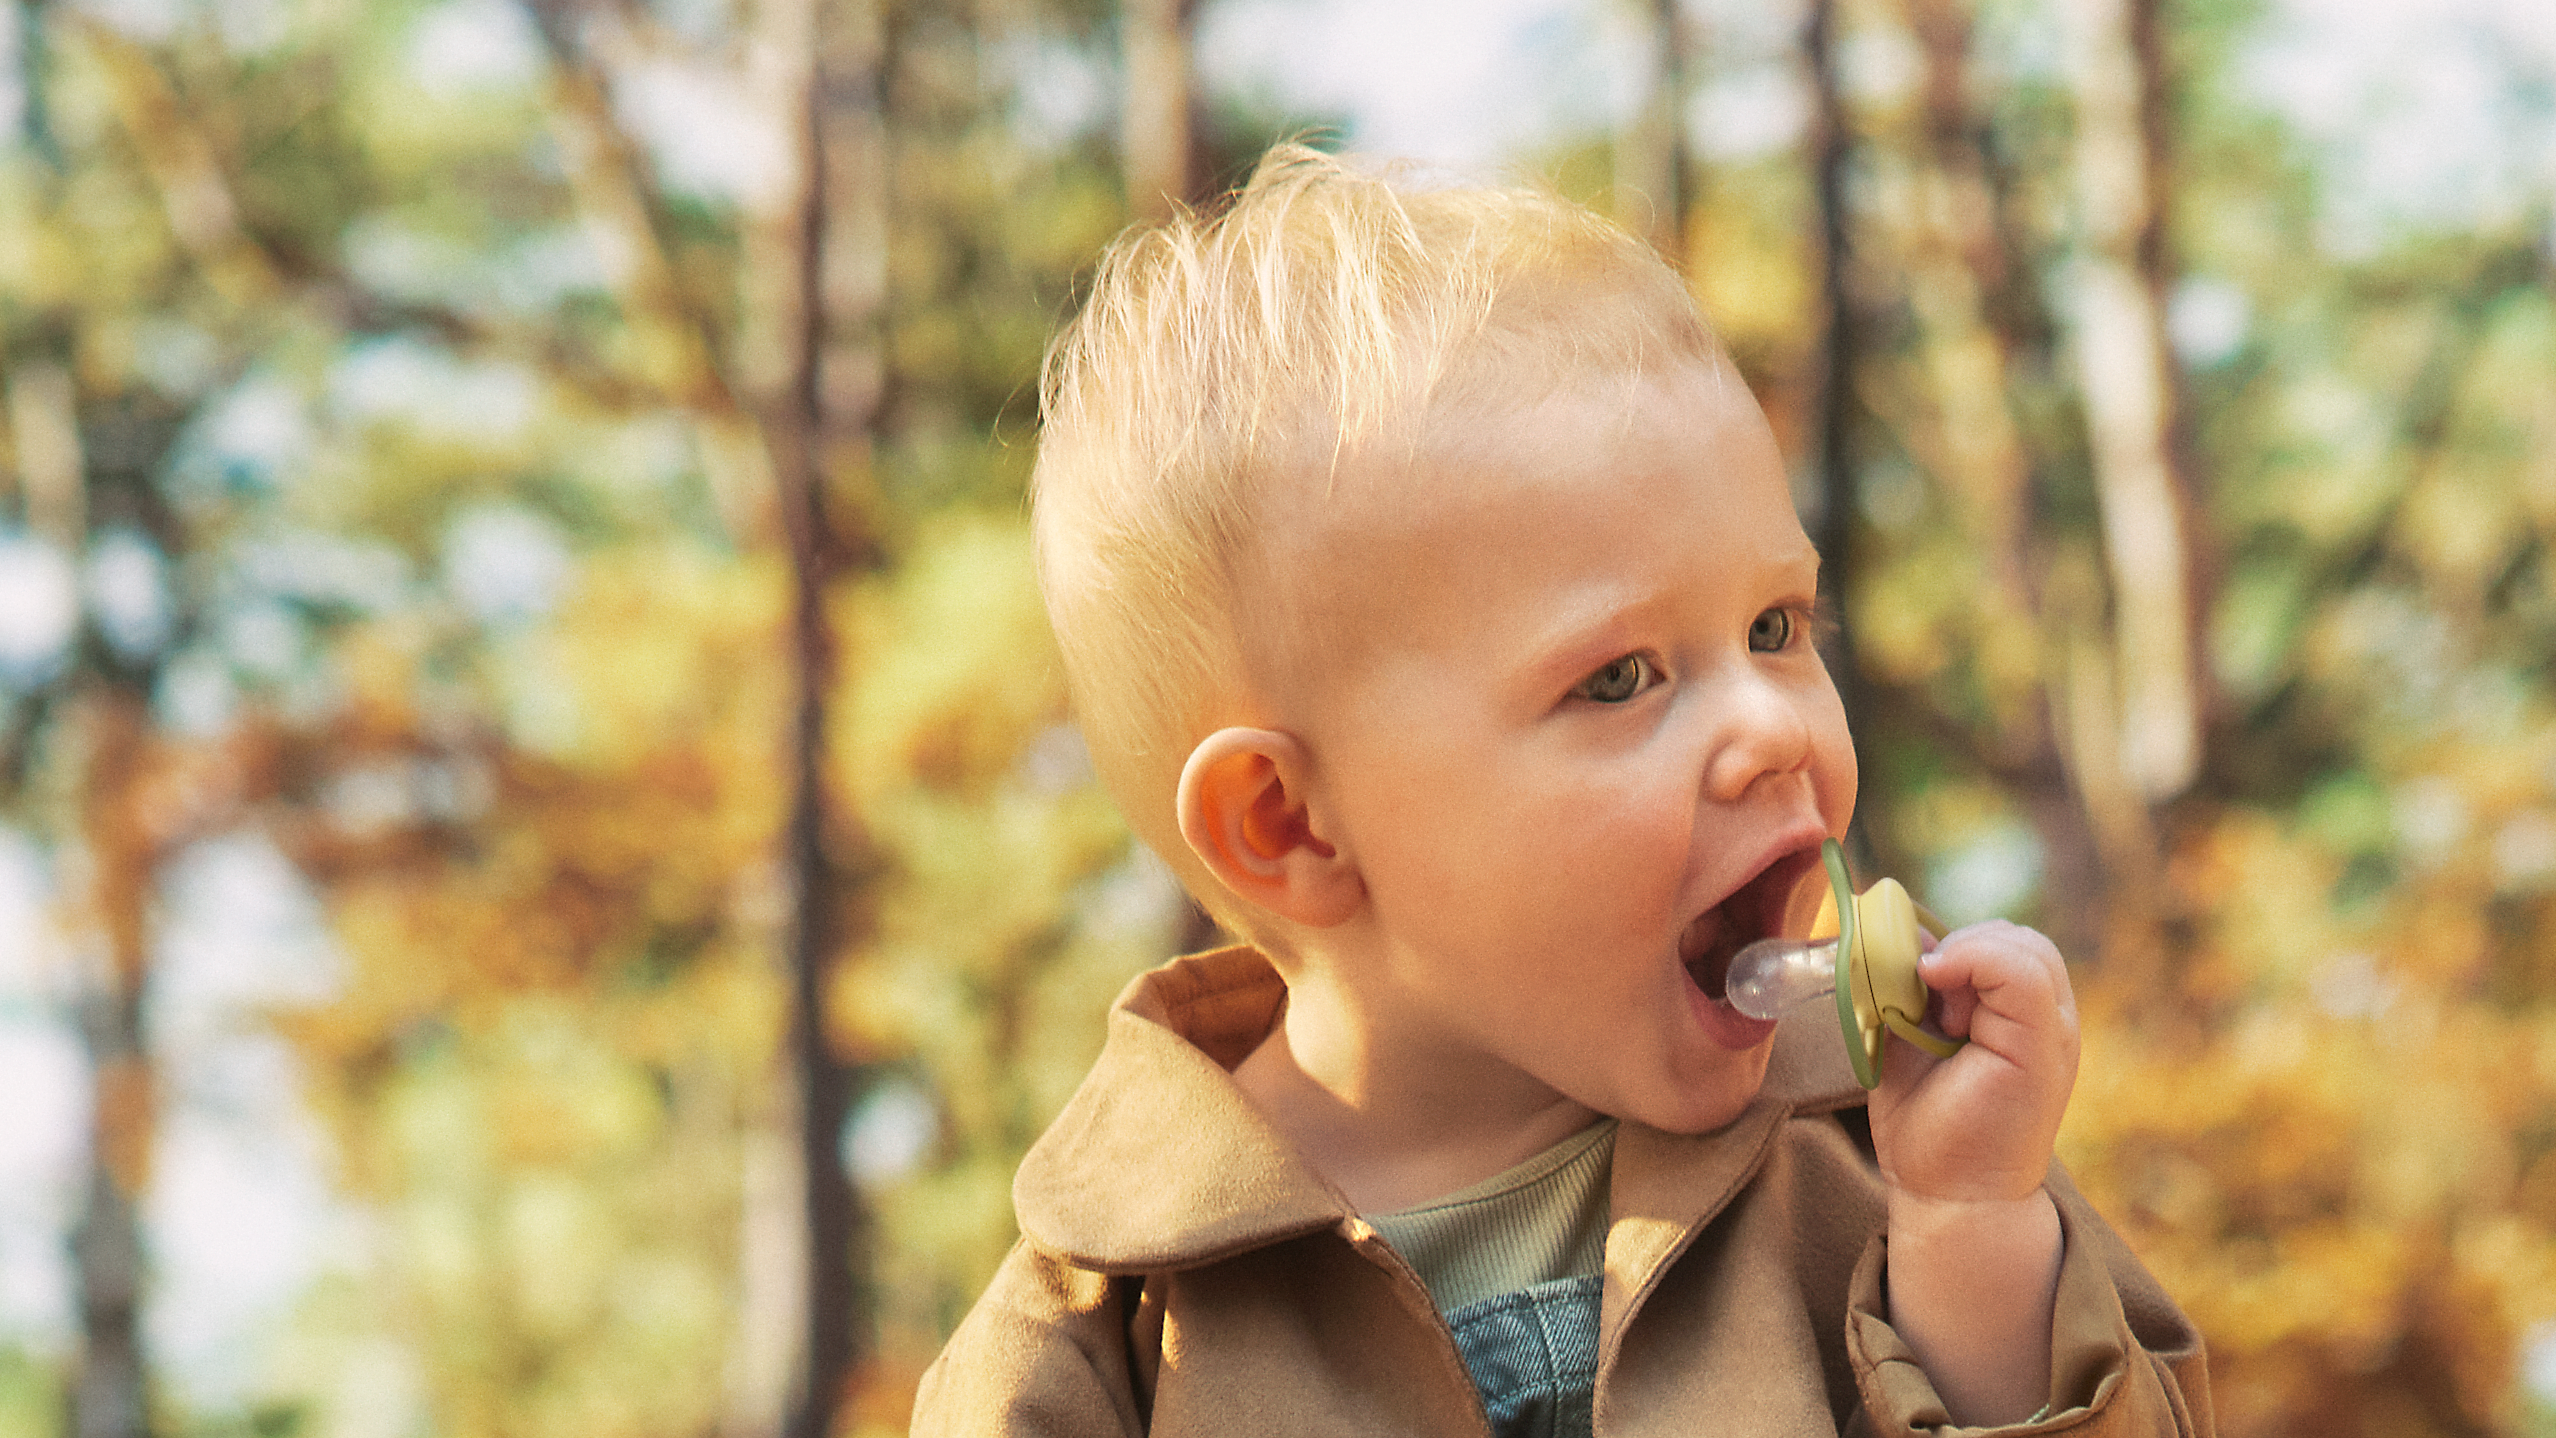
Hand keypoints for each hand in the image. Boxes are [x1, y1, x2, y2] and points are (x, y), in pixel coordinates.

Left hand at [1864, 920, 2078, 1424]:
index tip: (1917, 985)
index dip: (1956, 947)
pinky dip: (1974, 962)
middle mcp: (2048, 1021)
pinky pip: (2024, 971)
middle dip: (1962, 952)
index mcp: (2021, 1017)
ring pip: (2024, 945)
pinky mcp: (2044, 1048)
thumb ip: (1911, 986)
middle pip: (2017, 938)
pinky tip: (1939, 997)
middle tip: (1928, 1004)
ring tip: (1939, 1019)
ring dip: (1966, 961)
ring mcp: (2053, 1034)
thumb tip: (1905, 931)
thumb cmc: (1928, 1124)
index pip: (2004, 942)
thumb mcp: (1910, 1037)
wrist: (1949, 1196)